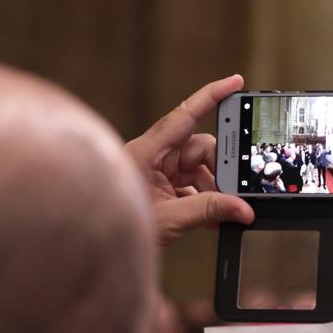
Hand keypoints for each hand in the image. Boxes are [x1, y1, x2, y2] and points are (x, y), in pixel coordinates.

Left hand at [125, 75, 254, 246]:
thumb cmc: (113, 229)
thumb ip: (209, 211)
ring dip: (214, 190)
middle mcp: (153, 157)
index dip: (212, 95)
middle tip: (236, 190)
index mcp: (147, 151)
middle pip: (199, 148)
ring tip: (223, 213)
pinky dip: (206, 200)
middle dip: (221, 169)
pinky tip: (213, 219)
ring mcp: (157, 173)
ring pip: (198, 169)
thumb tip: (241, 209)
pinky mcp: (161, 189)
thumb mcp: (169, 219)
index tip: (236, 82)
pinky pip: (191, 186)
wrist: (91, 250)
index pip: (185, 115)